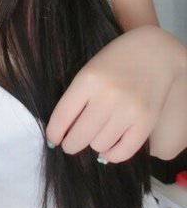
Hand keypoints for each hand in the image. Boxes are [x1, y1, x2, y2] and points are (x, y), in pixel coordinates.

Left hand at [45, 25, 185, 163]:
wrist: (154, 52)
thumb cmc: (115, 61)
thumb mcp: (89, 71)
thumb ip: (77, 98)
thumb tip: (64, 132)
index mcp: (87, 80)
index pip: (62, 116)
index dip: (54, 133)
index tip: (53, 139)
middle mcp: (107, 96)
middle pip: (79, 136)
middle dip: (70, 144)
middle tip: (70, 144)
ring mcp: (128, 110)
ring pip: (99, 145)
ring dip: (93, 143)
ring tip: (95, 135)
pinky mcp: (146, 122)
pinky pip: (123, 152)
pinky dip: (112, 154)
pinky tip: (108, 148)